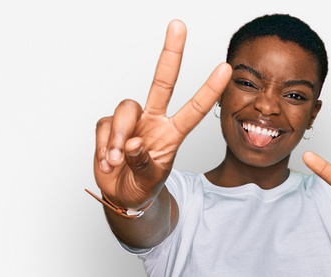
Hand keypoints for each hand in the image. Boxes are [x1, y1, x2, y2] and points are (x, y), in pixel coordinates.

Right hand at [93, 20, 231, 208]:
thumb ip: (144, 164)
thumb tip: (134, 144)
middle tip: (179, 25)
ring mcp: (132, 122)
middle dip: (171, 53)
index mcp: (173, 134)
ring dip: (119, 136)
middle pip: (162, 82)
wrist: (122, 196)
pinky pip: (105, 125)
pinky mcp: (109, 125)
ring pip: (126, 108)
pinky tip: (109, 161)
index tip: (224, 69)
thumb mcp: (150, 181)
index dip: (209, 90)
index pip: (195, 109)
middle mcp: (154, 121)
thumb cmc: (143, 186)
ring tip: (117, 160)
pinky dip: (105, 145)